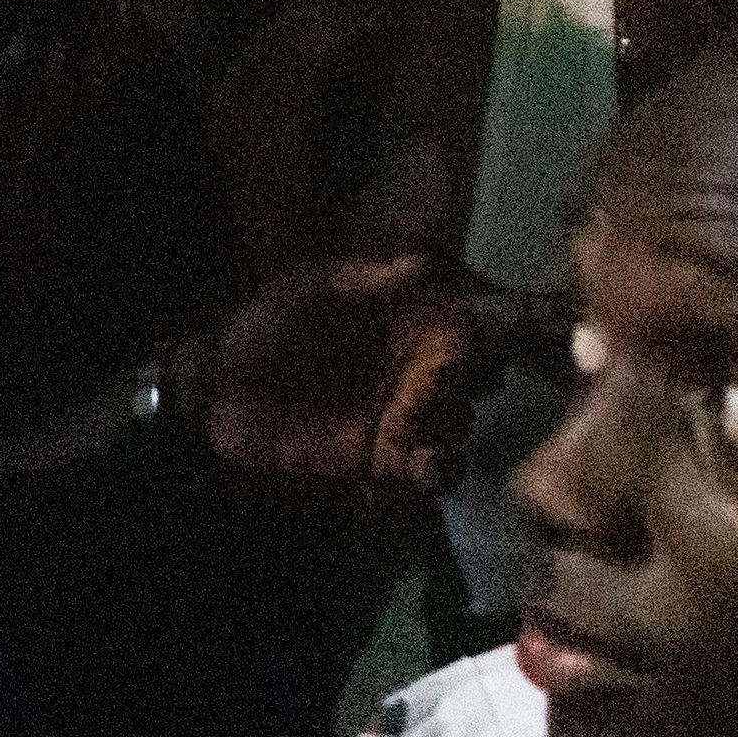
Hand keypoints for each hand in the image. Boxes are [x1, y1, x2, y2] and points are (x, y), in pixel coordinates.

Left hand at [178, 255, 501, 498]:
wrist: (215, 392)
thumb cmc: (261, 328)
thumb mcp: (306, 290)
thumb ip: (362, 279)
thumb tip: (421, 264)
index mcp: (412, 324)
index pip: (475, 323)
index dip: (507, 325)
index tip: (522, 328)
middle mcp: (420, 371)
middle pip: (478, 378)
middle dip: (480, 380)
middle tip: (465, 380)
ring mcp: (405, 417)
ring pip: (459, 425)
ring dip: (458, 426)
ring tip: (438, 423)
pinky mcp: (384, 460)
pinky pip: (428, 472)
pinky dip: (439, 471)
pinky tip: (430, 462)